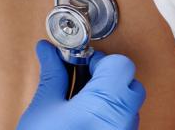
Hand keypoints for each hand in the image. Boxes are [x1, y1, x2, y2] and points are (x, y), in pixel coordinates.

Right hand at [17, 41, 145, 129]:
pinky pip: (125, 125)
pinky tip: (87, 120)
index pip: (120, 65)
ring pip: (131, 106)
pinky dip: (111, 116)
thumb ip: (52, 75)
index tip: (80, 62)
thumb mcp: (43, 109)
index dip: (99, 59)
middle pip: (131, 83)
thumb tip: (47, 51)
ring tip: (81, 101)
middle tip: (81, 79)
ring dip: (111, 97)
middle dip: (107, 77)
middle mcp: (122, 123)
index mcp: (104, 106)